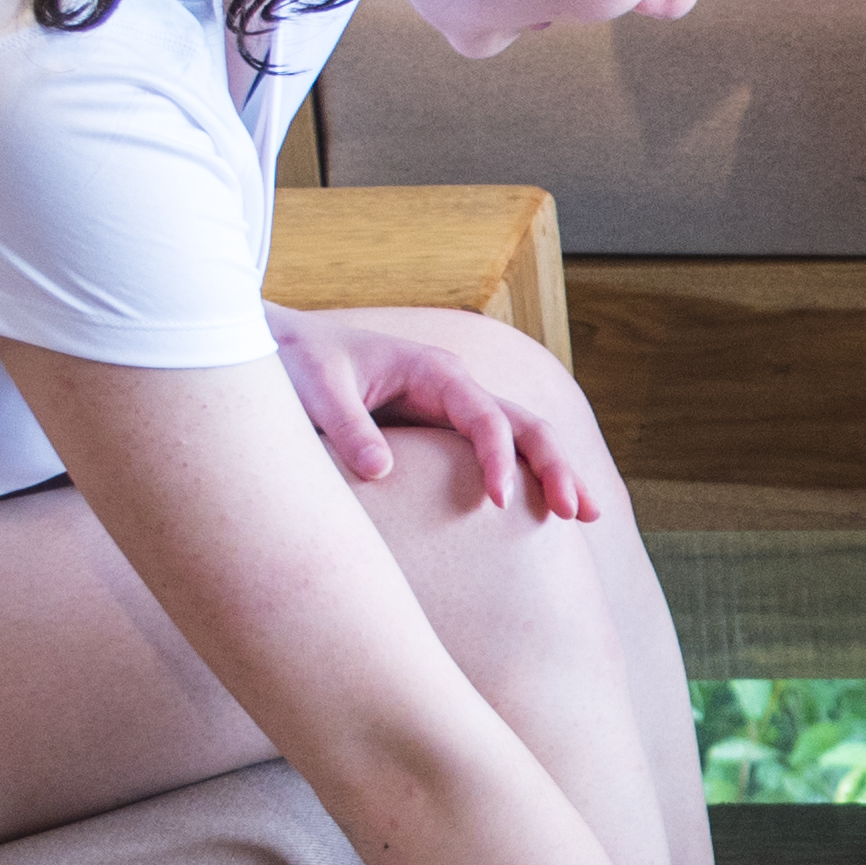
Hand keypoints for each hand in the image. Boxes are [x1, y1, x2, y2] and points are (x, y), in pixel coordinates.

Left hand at [271, 302, 593, 518]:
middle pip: (524, 424)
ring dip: (555, 473)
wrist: (282, 347)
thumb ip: (348, 427)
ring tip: (583, 516)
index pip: (485, 417)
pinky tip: (543, 510)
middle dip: (555, 466)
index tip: (500, 503)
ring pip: (521, 439)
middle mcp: (455, 389)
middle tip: (576, 513)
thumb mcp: (317, 390)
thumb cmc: (300, 362)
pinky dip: (527, 477)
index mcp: (434, 372)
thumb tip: (381, 472)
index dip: (498, 458)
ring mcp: (453, 411)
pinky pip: (495, 453)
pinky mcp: (441, 434)